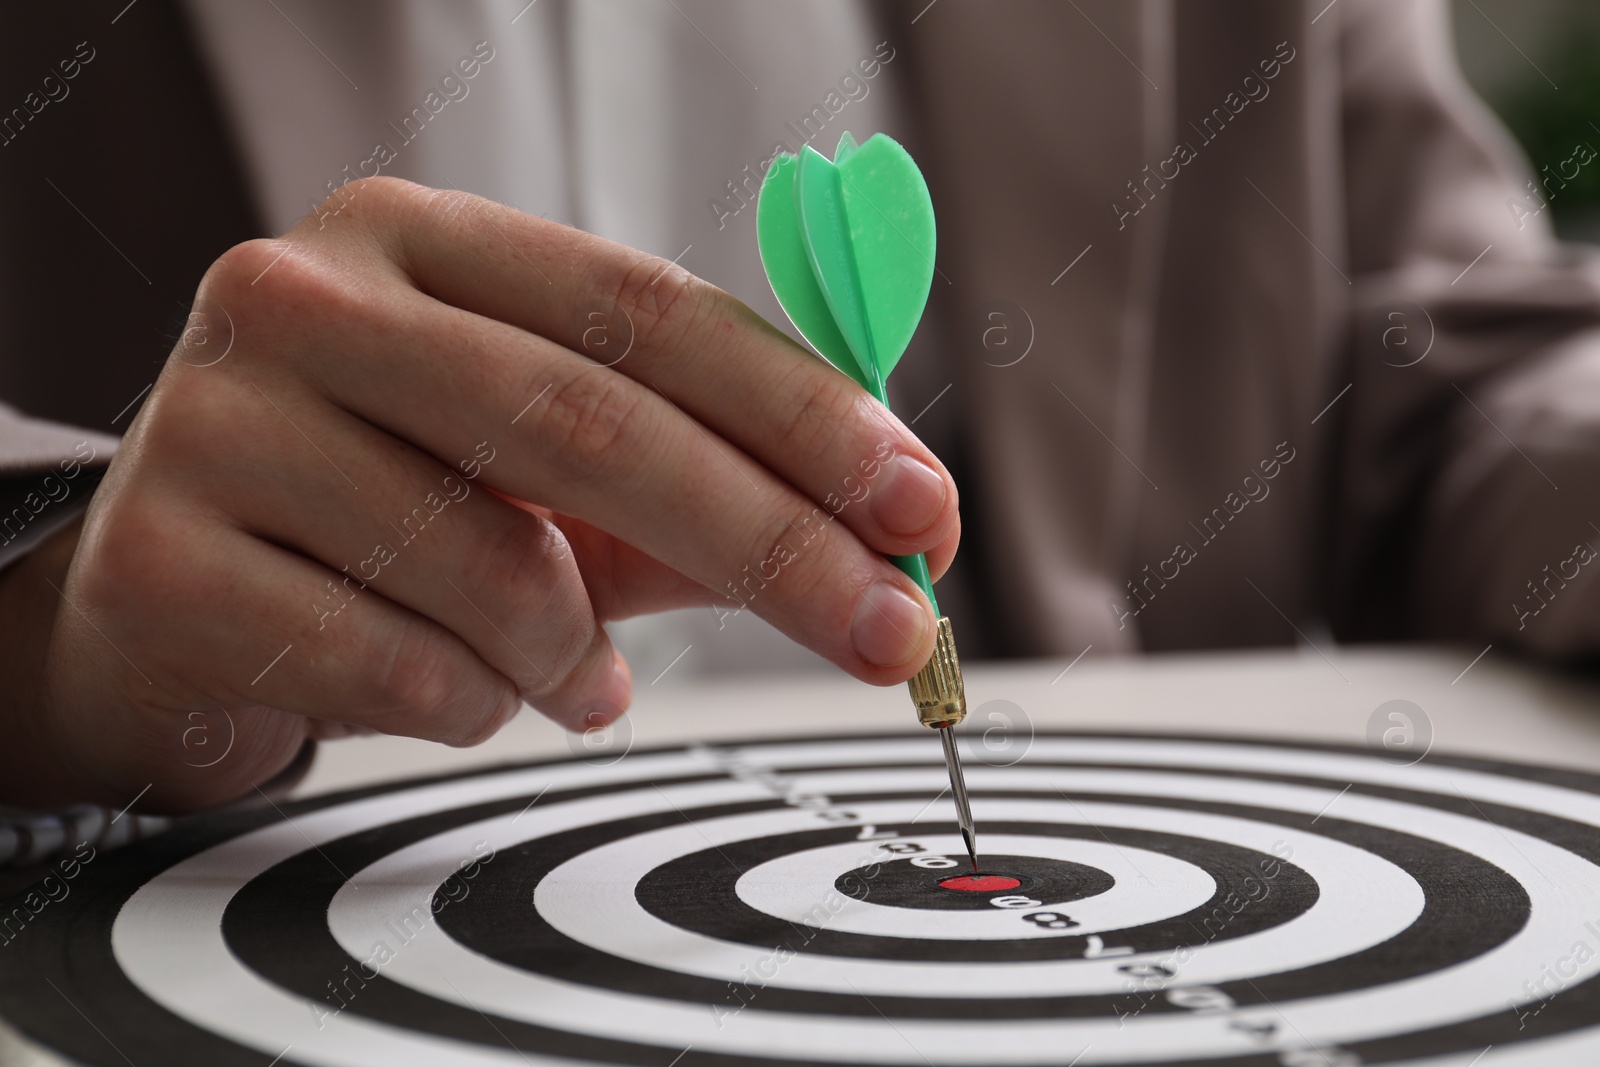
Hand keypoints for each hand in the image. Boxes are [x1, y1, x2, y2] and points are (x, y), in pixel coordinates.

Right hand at [5, 178, 958, 811]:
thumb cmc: (384, 512)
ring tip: (579, 673)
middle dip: (771, 544)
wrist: (172, 592)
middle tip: (884, 631)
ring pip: (496, 567)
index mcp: (418, 242)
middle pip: (591, 422)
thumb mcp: (539, 474)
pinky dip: (481, 705)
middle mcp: (308, 300)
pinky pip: (401, 668)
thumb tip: (884, 537)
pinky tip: (467, 690)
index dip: (801, 411)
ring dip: (581, 653)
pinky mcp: (160, 562)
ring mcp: (219, 422)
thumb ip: (694, 484)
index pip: (647, 310)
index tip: (918, 504)